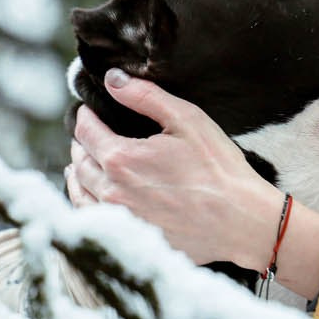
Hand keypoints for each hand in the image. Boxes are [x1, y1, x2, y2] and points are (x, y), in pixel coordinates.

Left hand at [66, 69, 280, 269]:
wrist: (240, 221)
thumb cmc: (219, 168)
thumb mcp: (186, 119)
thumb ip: (145, 96)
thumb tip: (112, 79)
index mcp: (121, 158)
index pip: (86, 131)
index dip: (86, 115)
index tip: (89, 110)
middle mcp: (112, 191)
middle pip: (80, 162)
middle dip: (81, 143)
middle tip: (87, 134)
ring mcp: (120, 220)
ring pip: (81, 193)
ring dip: (78, 173)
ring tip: (79, 164)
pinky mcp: (131, 239)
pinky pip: (94, 220)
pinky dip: (86, 203)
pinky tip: (92, 197)